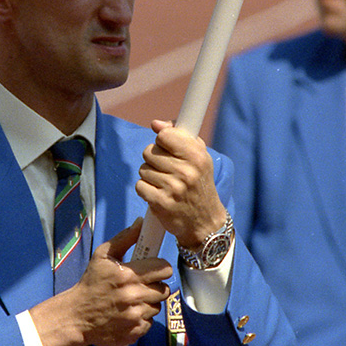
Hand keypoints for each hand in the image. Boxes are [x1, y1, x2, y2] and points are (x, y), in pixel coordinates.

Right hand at [30, 219, 172, 345]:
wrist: (76, 316)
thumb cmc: (90, 283)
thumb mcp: (102, 256)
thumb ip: (124, 238)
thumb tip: (141, 223)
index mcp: (128, 275)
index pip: (164, 268)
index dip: (160, 267)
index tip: (154, 269)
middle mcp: (134, 296)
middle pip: (164, 289)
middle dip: (155, 285)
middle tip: (141, 285)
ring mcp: (136, 316)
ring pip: (158, 306)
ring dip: (148, 302)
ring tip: (132, 300)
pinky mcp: (136, 331)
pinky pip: (150, 322)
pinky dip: (142, 318)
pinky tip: (128, 313)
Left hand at [136, 120, 227, 248]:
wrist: (204, 221)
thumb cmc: (199, 183)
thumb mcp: (199, 157)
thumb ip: (179, 135)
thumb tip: (156, 123)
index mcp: (197, 156)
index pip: (165, 135)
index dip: (162, 141)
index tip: (168, 149)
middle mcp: (186, 172)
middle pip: (149, 152)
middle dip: (154, 159)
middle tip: (167, 170)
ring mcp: (173, 189)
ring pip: (143, 169)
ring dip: (150, 176)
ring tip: (165, 183)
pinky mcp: (161, 203)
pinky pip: (140, 186)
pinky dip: (145, 190)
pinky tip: (158, 193)